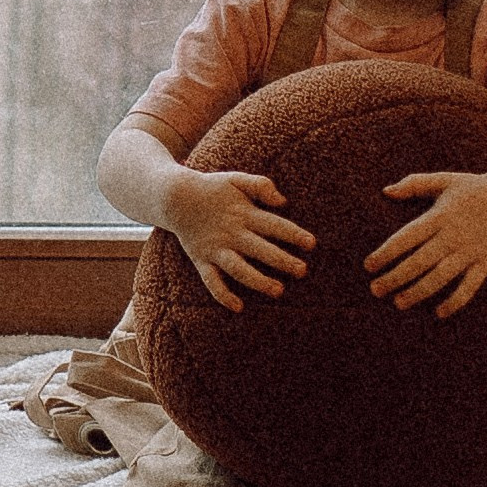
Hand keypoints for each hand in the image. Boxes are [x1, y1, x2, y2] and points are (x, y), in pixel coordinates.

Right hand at [166, 167, 315, 310]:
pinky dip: (222, 295)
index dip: (293, 234)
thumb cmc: (213, 189)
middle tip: (303, 271)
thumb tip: (283, 201)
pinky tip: (238, 307)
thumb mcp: (236, 179)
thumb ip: (260, 185)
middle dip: (282, 261)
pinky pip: (211, 281)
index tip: (311, 244)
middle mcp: (231, 233)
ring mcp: (215, 249)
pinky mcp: (201, 260)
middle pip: (260, 249)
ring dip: (258, 281)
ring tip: (278, 291)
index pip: (274, 225)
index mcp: (244, 213)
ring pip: (239, 269)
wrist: (175, 198)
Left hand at [364, 168, 486, 317]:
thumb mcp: (444, 180)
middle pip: (418, 262)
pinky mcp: (485, 264)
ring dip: (418, 292)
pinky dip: (455, 302)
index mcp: (438, 217)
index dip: (385, 253)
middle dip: (395, 278)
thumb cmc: (475, 188)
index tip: (368, 266)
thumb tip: (386, 190)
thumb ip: (414, 184)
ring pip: (439, 278)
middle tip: (375, 290)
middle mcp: (452, 236)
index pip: (406, 238)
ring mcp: (469, 252)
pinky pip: (469, 287)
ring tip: (398, 303)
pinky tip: (439, 313)